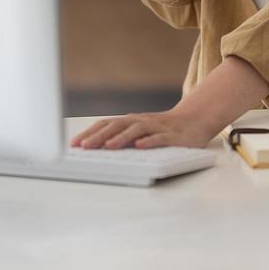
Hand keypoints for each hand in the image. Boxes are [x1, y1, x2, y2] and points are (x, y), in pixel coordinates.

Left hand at [70, 106, 221, 150]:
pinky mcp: (173, 136)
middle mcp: (141, 121)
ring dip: (121, 138)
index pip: (106, 124)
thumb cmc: (162, 130)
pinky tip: (140, 146)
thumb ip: (121, 137)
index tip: (74, 144)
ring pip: (136, 129)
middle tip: (84, 147)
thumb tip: (95, 148)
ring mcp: (157, 127)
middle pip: (117, 126)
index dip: (90, 133)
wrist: (195, 121)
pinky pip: (160, 138)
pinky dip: (150, 141)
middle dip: (99, 136)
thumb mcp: (139, 132)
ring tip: (108, 147)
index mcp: (130, 121)